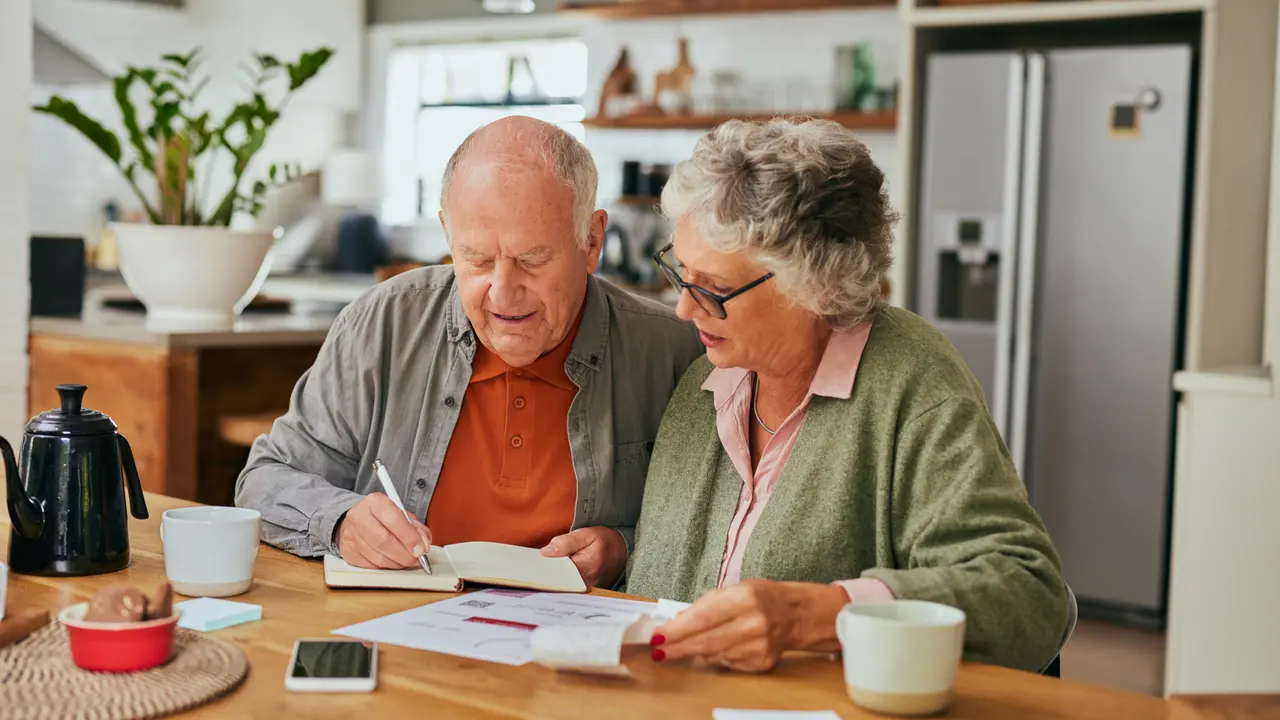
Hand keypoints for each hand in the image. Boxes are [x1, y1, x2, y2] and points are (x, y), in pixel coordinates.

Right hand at [335, 493, 431, 569]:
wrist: (357, 521)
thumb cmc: (382, 517)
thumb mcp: (402, 514)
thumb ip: (416, 527)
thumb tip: (424, 544)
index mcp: (374, 502)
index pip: (393, 520)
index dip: (410, 537)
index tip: (421, 548)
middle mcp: (359, 517)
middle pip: (384, 541)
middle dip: (405, 554)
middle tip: (417, 559)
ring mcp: (351, 536)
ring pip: (378, 557)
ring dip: (397, 563)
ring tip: (407, 561)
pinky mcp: (348, 552)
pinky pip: (371, 565)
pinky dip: (387, 567)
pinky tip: (393, 562)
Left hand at [540, 526, 627, 587]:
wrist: (625, 550)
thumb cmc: (606, 540)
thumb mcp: (587, 534)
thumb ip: (566, 542)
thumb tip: (546, 552)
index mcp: (586, 567)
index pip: (556, 572)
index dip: (544, 568)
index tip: (534, 565)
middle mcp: (587, 583)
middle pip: (558, 582)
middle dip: (547, 574)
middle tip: (536, 567)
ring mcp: (588, 590)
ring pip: (563, 587)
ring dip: (553, 579)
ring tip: (545, 569)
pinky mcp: (588, 592)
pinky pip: (569, 588)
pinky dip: (561, 582)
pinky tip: (556, 574)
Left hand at [650, 579, 847, 672]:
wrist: (798, 613)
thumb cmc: (762, 597)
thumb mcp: (735, 589)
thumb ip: (706, 605)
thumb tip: (676, 623)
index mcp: (744, 597)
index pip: (702, 618)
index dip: (677, 630)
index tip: (658, 637)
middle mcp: (753, 622)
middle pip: (705, 641)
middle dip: (678, 647)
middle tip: (659, 652)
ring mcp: (759, 645)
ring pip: (714, 655)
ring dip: (696, 652)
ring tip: (687, 646)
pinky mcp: (762, 662)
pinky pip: (728, 663)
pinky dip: (718, 656)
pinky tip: (722, 646)